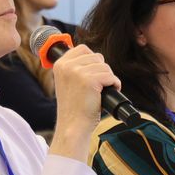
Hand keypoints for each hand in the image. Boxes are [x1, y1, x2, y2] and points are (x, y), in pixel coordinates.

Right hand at [50, 42, 120, 161]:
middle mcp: (67, 66)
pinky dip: (114, 85)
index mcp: (60, 64)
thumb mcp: (68, 83)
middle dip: (102, 70)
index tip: (94, 74)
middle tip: (99, 86)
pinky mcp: (90, 81)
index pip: (83, 48)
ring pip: (105, 67)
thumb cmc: (74, 108)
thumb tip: (95, 57)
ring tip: (102, 91)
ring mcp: (78, 72)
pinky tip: (108, 93)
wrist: (73, 126)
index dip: (93, 60)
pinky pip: (110, 77)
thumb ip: (75, 68)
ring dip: (108, 78)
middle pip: (96, 56)